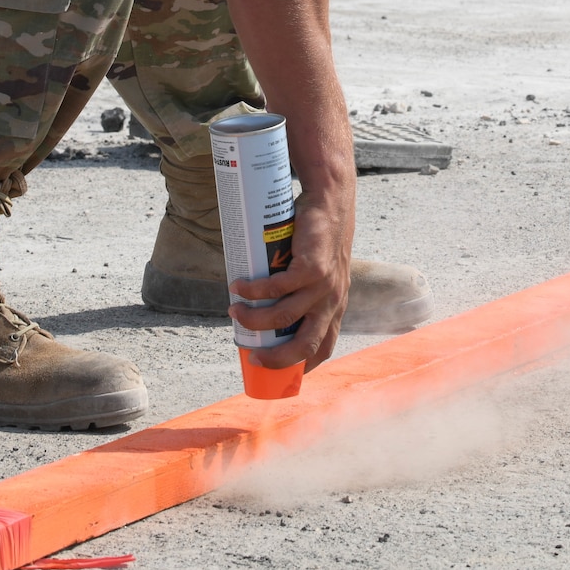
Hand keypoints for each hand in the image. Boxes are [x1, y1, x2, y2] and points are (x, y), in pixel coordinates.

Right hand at [227, 182, 352, 370]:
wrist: (331, 200)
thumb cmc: (319, 235)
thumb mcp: (319, 269)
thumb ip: (301, 288)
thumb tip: (263, 304)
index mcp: (335, 305)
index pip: (324, 346)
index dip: (302, 364)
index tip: (276, 369)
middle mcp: (332, 300)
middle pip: (305, 345)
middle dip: (276, 359)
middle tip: (251, 355)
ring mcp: (323, 285)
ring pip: (284, 317)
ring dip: (254, 320)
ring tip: (234, 310)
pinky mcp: (312, 267)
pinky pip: (277, 288)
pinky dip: (254, 291)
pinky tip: (238, 286)